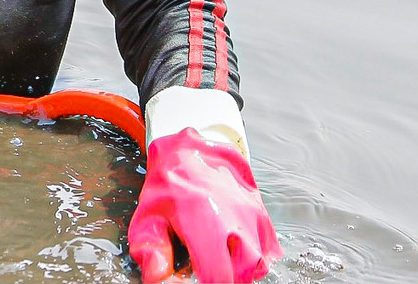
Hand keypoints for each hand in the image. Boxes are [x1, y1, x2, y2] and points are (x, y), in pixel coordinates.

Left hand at [129, 127, 281, 283]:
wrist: (192, 147)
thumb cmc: (167, 184)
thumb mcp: (148, 213)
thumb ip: (151, 248)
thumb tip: (157, 279)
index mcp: (202, 218)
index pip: (218, 274)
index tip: (197, 280)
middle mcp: (234, 216)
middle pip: (245, 271)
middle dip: (229, 278)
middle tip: (210, 272)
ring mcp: (252, 213)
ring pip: (259, 261)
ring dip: (242, 269)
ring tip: (221, 260)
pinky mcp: (263, 213)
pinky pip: (269, 249)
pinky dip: (255, 258)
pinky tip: (234, 250)